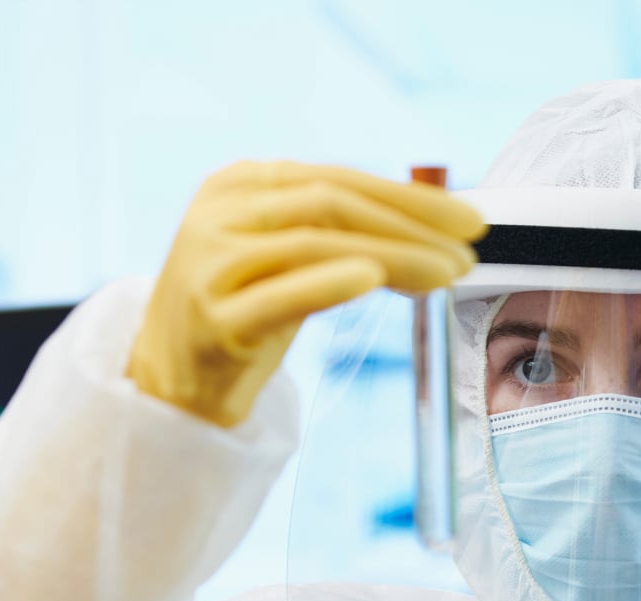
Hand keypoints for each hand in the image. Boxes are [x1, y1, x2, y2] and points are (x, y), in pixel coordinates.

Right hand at [127, 161, 484, 425]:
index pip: (337, 178)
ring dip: (393, 256)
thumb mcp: (286, 261)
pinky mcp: (212, 319)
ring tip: (445, 274)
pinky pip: (281, 295)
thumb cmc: (244, 317)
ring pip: (314, 243)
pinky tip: (373, 276)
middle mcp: (220, 212)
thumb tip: (430, 229)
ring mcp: (210, 263)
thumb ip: (337, 234)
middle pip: (331, 203)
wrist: (171, 382)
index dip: (409, 198)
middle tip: (468, 250)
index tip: (467, 220)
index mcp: (240, 184)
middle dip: (412, 225)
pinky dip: (329, 282)